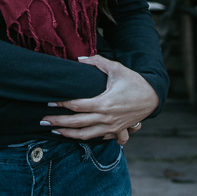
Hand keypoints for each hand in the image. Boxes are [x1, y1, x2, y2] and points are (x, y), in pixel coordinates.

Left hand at [42, 55, 157, 144]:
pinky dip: (84, 138)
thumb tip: (79, 59)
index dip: (61, 104)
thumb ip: (97, 62)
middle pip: (77, 123)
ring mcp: (111, 127)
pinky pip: (97, 138)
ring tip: (54, 131)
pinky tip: (74, 135)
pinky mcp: (116, 131)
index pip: (77, 106)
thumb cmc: (134, 81)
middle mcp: (106, 118)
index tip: (49, 102)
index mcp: (104, 103)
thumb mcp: (116, 68)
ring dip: (68, 134)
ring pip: (85, 135)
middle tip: (43, 120)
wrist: (153, 98)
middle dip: (58, 122)